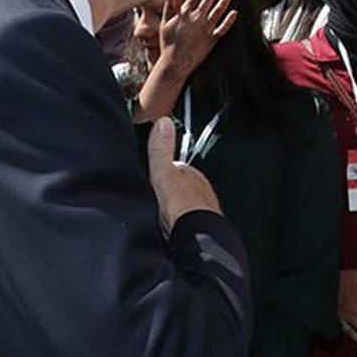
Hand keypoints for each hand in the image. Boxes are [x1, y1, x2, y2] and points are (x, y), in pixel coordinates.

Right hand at [147, 117, 220, 232]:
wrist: (196, 234)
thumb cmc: (181, 206)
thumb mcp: (163, 172)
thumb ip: (162, 149)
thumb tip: (163, 121)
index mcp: (191, 174)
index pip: (175, 168)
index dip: (162, 173)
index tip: (153, 179)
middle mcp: (201, 190)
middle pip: (181, 187)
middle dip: (171, 193)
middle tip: (156, 201)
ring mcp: (204, 208)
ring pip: (186, 205)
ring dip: (177, 210)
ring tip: (162, 217)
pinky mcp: (203, 226)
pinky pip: (189, 221)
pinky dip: (182, 223)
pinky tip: (173, 229)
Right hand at [158, 0, 237, 78]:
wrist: (174, 63)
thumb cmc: (168, 44)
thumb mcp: (164, 23)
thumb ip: (168, 7)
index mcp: (184, 12)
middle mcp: (196, 17)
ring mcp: (205, 28)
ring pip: (219, 9)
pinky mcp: (212, 39)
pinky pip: (223, 27)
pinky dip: (230, 20)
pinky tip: (235, 12)